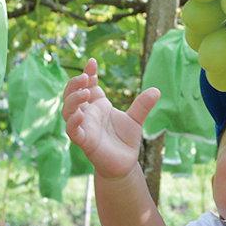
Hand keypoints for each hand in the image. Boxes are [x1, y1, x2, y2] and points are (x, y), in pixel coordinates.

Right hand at [62, 58, 160, 179]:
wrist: (124, 164)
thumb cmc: (125, 140)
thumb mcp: (135, 120)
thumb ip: (143, 105)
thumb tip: (157, 90)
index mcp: (97, 105)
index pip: (88, 85)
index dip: (88, 73)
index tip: (92, 61)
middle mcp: (87, 114)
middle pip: (72, 94)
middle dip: (75, 84)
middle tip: (85, 76)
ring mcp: (83, 127)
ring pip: (68, 110)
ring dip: (73, 100)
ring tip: (86, 92)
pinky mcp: (83, 141)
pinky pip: (72, 130)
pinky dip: (73, 122)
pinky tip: (80, 115)